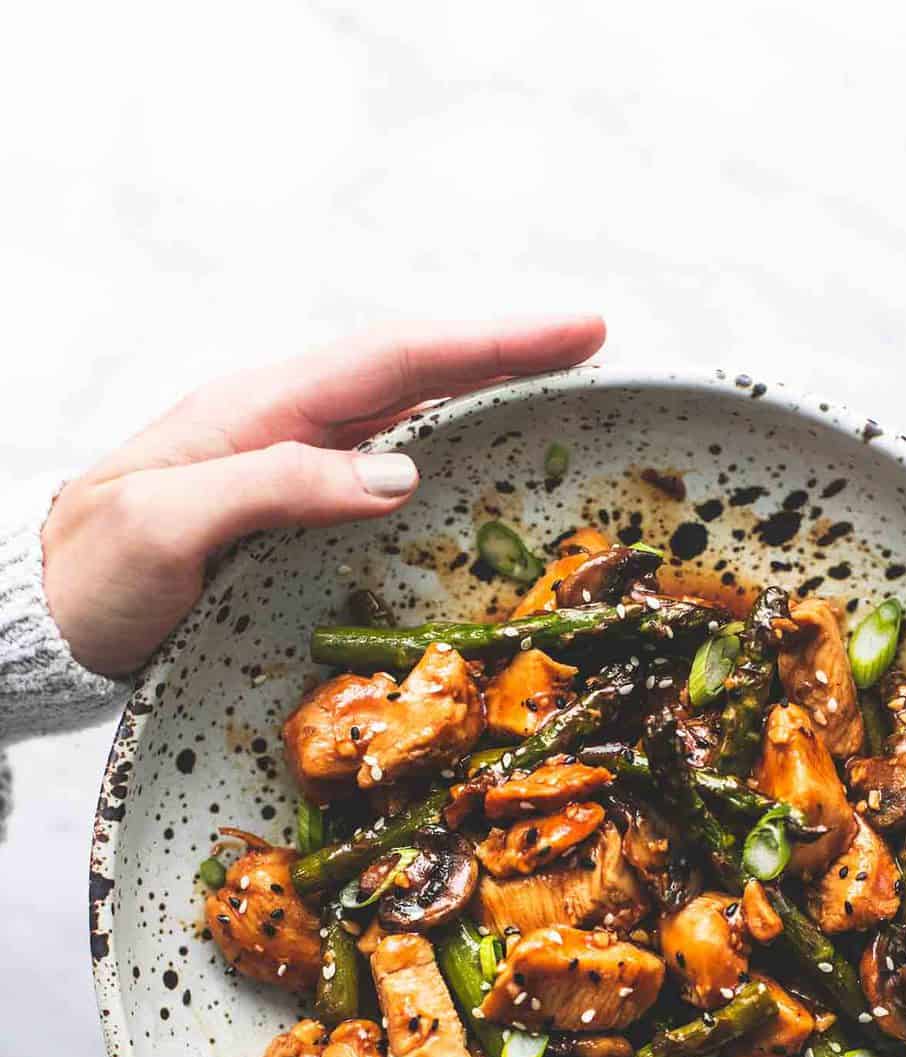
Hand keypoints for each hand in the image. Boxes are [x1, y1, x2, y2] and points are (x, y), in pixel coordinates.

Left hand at [42, 315, 605, 676]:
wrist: (49, 616)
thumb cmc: (95, 574)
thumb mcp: (165, 525)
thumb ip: (274, 487)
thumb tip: (399, 472)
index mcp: (260, 411)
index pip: (394, 358)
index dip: (490, 343)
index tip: (573, 331)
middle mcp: (284, 426)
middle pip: (414, 371)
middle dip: (504, 353)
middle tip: (592, 344)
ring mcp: (291, 466)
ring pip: (406, 413)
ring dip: (483, 395)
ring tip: (560, 389)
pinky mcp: (293, 513)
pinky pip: (386, 467)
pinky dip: (445, 451)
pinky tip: (479, 463)